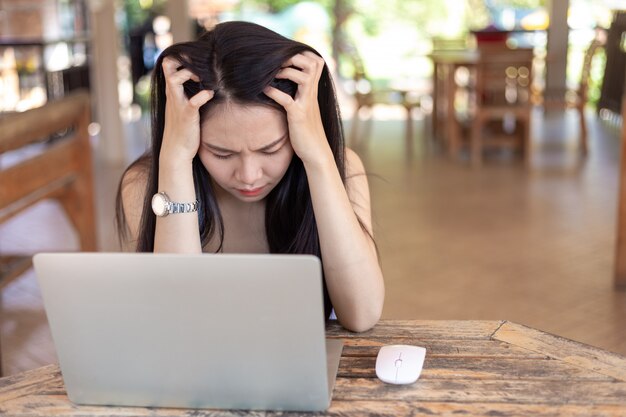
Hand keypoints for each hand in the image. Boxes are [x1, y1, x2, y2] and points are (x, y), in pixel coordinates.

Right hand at [160, 57, 213, 164]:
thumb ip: (187, 94)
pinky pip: (193, 102)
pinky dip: (203, 96)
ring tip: (202, 80)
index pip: (168, 65)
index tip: (195, 62)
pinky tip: (210, 94)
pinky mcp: (187, 115)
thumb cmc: (183, 129)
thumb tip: (204, 83)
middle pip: (168, 66)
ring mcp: (178, 104)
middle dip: (182, 60)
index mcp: (172, 91)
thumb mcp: (183, 107)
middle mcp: (172, 95)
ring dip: (190, 74)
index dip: (180, 58)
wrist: (176, 150)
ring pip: (175, 80)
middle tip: (198, 68)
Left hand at [264, 52, 333, 166]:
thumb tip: (286, 84)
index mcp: (313, 91)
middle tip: (278, 63)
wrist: (316, 152)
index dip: (303, 55)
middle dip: (295, 58)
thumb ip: (300, 95)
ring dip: (287, 71)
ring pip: (304, 77)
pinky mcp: (298, 116)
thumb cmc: (307, 132)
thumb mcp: (305, 109)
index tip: (286, 58)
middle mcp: (312, 94)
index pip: (317, 62)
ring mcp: (306, 104)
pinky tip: (264, 90)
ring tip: (272, 74)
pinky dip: (274, 93)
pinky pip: (286, 99)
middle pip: (313, 64)